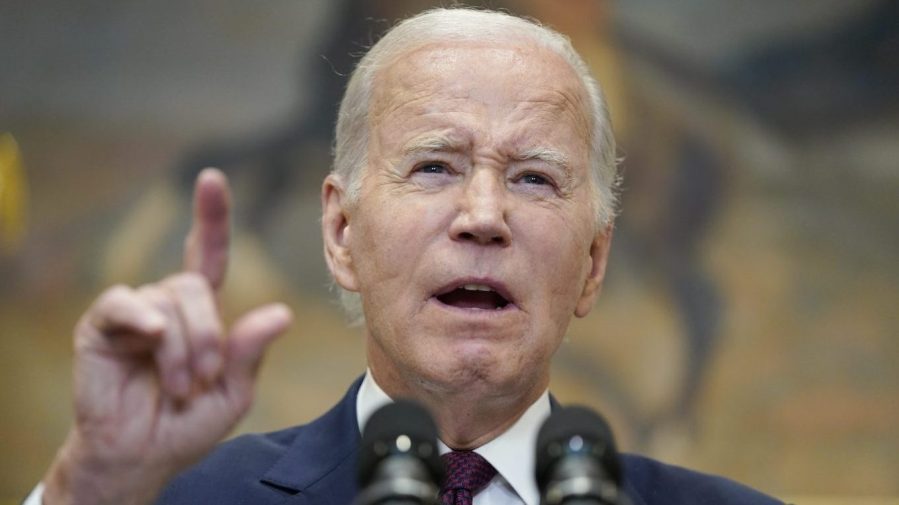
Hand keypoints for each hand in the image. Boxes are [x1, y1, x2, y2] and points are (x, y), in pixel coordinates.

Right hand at [42, 169, 292, 504]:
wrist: (141, 456)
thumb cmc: (187, 423)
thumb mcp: (232, 392)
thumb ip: (250, 352)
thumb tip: (282, 313)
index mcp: (200, 312)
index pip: (207, 255)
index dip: (210, 218)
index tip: (211, 179)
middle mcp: (167, 304)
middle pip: (194, 286)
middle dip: (207, 336)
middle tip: (203, 380)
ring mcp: (134, 312)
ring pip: (168, 300)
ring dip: (181, 349)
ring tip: (178, 387)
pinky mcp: (101, 326)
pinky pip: (123, 303)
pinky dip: (142, 318)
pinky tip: (150, 338)